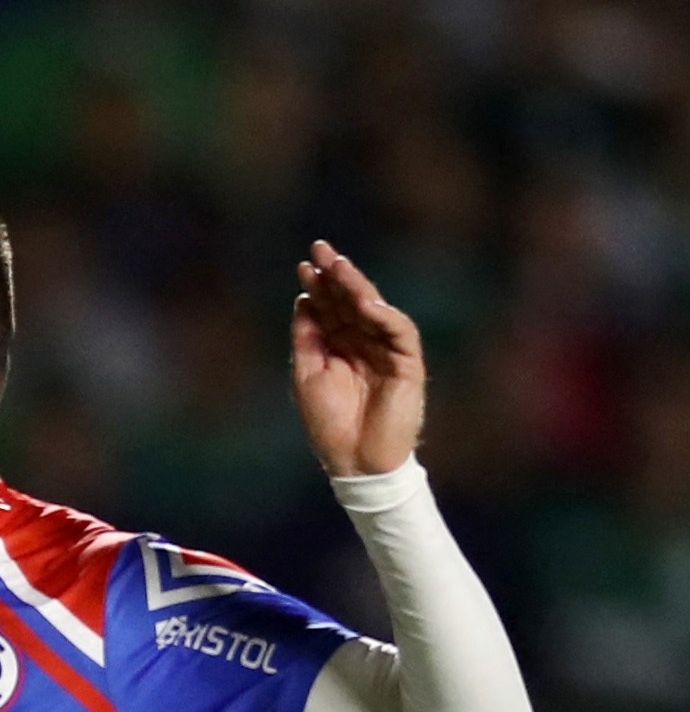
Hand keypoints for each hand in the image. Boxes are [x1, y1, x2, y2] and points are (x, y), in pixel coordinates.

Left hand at [293, 241, 424, 478]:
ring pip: (375, 311)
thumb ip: (308, 339)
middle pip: (351, 302)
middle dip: (337, 276)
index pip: (331, 309)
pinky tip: (365, 301)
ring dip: (358, 287)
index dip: (319, 287)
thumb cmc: (330, 424)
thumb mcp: (308, 376)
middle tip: (321, 249)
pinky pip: (399, 332)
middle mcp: (365, 344)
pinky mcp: (407, 364)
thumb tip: (303, 300)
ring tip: (339, 267)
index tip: (304, 266)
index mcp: (341, 347)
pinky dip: (383, 316)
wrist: (355, 461)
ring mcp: (387, 351)